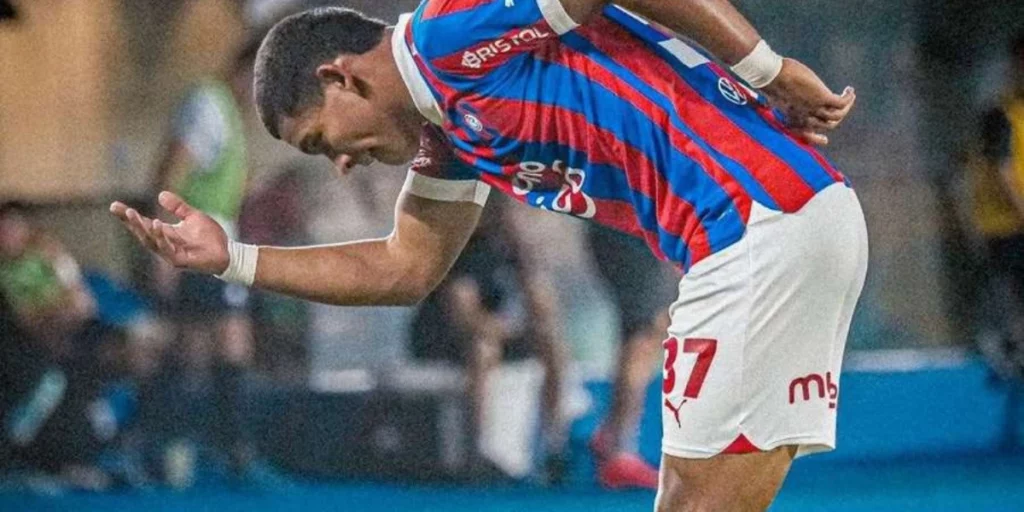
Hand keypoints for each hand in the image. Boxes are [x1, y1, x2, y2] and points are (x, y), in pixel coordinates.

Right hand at [110, 191, 229, 274]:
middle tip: (120, 209)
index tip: (114, 206)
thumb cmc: (210, 236)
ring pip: (151, 241)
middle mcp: (165, 244)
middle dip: (130, 222)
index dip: (129, 217)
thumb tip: (160, 194)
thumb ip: (178, 207)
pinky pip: (166, 248)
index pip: (143, 224)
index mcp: (166, 234)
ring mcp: (170, 254)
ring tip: (133, 214)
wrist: (227, 252)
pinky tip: (156, 224)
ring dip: (142, 228)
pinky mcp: (180, 260)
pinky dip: (160, 237)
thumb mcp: (193, 216)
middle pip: (142, 233)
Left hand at [759, 58, 855, 145]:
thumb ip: (776, 103)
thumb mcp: (774, 97)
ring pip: (838, 115)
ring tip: (850, 96)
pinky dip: (848, 98)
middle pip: (828, 125)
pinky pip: (841, 103)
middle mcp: (805, 118)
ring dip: (847, 106)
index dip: (816, 139)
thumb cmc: (770, 83)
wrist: (771, 76)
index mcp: (792, 120)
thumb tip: (769, 101)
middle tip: (844, 105)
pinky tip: (850, 91)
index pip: (806, 136)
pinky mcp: (822, 97)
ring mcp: (814, 109)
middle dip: (837, 117)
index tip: (825, 140)